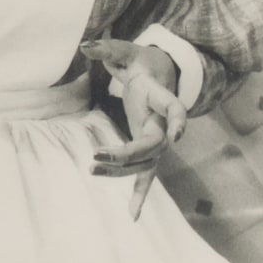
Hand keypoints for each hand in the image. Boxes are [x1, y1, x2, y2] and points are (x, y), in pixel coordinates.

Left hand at [81, 39, 186, 220]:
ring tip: (92, 169)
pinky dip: (140, 195)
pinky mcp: (148, 149)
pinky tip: (132, 217)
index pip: (174, 109)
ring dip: (121, 170)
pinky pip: (145, 175)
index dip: (178, 121)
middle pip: (152, 145)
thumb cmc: (141, 62)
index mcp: (161, 96)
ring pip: (145, 163)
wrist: (157, 73)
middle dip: (127, 153)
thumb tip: (84, 46)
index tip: (177, 136)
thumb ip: (107, 49)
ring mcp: (157, 139)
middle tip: (97, 155)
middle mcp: (163, 123)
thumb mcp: (124, 50)